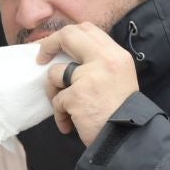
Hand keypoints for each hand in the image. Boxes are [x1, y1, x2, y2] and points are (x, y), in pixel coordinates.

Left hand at [36, 23, 141, 146]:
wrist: (129, 140)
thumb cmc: (121, 112)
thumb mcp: (119, 77)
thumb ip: (99, 63)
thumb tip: (68, 55)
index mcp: (116, 55)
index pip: (87, 29)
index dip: (67, 34)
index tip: (56, 45)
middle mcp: (105, 60)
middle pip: (69, 36)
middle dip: (48, 45)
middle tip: (41, 59)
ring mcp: (89, 77)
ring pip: (55, 73)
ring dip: (54, 91)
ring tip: (64, 107)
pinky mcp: (76, 96)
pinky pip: (57, 100)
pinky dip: (60, 114)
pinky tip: (70, 124)